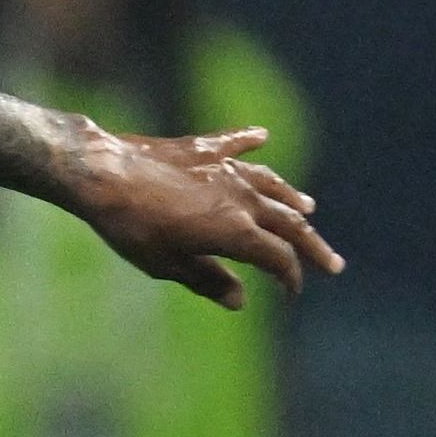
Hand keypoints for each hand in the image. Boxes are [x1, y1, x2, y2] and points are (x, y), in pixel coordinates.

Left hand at [60, 123, 341, 309]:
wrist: (103, 174)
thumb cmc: (132, 227)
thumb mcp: (166, 265)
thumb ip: (206, 280)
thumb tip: (238, 300)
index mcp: (238, 231)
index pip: (278, 258)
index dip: (289, 278)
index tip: (290, 292)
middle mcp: (242, 198)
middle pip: (288, 223)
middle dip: (311, 246)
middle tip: (332, 263)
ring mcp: (225, 169)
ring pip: (270, 185)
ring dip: (290, 198)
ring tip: (307, 207)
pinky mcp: (202, 149)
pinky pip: (234, 144)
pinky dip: (249, 141)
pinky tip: (261, 136)